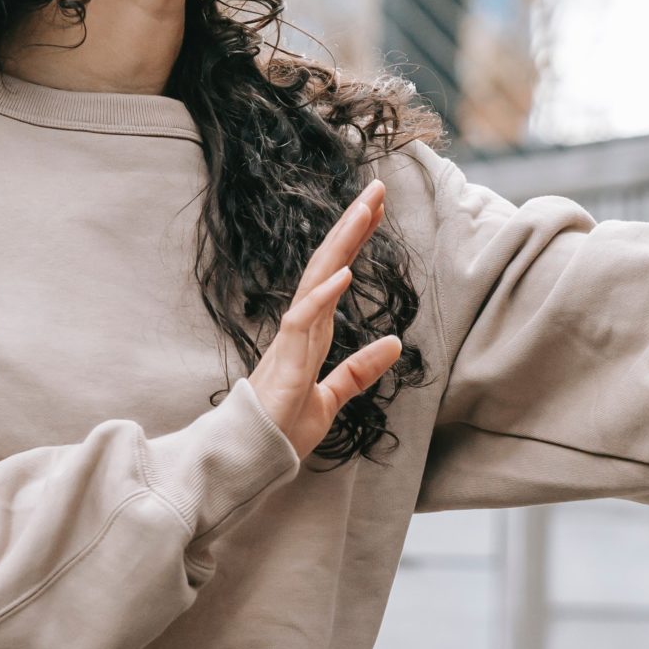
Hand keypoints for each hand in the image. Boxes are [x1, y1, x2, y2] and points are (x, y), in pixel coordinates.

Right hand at [249, 178, 404, 456]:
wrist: (252, 459)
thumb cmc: (282, 427)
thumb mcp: (334, 397)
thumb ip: (360, 371)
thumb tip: (396, 344)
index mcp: (312, 331)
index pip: (337, 273)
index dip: (356, 241)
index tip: (377, 210)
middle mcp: (301, 326)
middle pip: (328, 263)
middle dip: (352, 226)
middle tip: (377, 189)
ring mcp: (291, 340)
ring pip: (317, 279)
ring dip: (342, 245)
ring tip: (365, 211)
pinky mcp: (285, 361)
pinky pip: (304, 320)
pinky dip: (324, 295)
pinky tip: (346, 272)